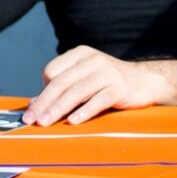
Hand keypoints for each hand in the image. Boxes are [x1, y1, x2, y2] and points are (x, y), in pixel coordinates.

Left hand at [23, 47, 176, 124]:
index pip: (52, 70)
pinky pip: (98, 100)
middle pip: (61, 82)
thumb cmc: (109, 82)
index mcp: (81, 54)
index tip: (37, 108)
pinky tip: (73, 121)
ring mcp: (108, 72)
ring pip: (77, 91)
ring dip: (58, 109)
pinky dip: (84, 111)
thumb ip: (63, 88)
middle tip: (31, 120)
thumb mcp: (85, 79)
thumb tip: (34, 104)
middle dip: (44, 102)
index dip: (43, 90)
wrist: (146, 81)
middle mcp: (93, 60)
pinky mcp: (120, 87)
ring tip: (45, 123)